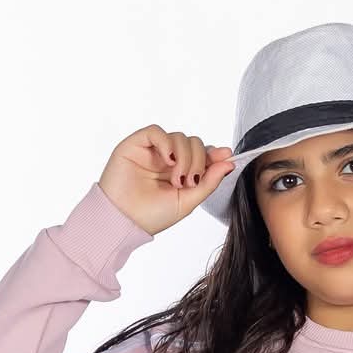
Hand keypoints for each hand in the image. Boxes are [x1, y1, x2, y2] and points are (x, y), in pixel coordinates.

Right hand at [99, 126, 234, 236]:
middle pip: (194, 143)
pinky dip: (167, 143)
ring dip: (184, 157)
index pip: (202, 154)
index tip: (226, 156)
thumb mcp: (187, 202)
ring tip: (175, 179)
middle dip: (198, 161)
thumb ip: (209, 182)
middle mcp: (167, 160)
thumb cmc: (151, 216)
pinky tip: (168, 160)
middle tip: (190, 181)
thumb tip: (229, 161)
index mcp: (180, 173)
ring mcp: (152, 151)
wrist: (123, 221)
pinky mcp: (137, 144)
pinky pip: (157, 131)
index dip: (214, 154)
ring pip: (179, 137)